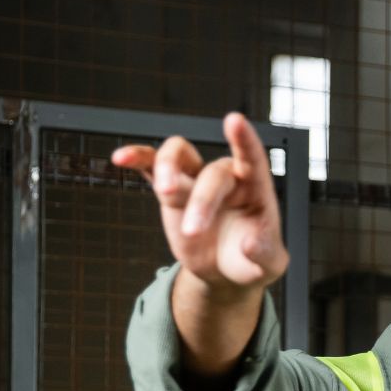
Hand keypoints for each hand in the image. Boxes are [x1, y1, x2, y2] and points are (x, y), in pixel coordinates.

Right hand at [111, 112, 288, 296]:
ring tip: (164, 190)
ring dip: (168, 167)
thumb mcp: (269, 265)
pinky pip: (151, 166)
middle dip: (202, 202)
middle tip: (192, 233)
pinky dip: (137, 158)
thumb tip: (249, 244)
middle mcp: (226, 177)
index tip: (235, 120)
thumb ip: (264, 254)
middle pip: (212, 173)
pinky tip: (121, 158)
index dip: (244, 140)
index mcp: (255, 189)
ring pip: (179, 154)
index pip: (252, 159)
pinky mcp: (172, 190)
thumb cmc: (253, 260)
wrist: (226, 270)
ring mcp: (196, 180)